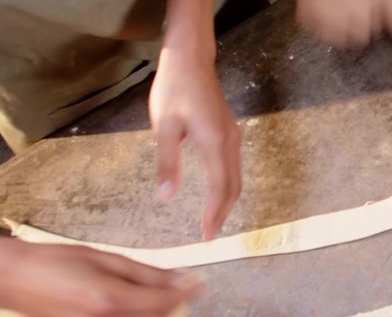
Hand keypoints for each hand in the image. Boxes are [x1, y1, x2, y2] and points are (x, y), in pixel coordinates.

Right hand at [0, 239, 199, 316]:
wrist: (15, 278)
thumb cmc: (52, 262)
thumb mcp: (105, 257)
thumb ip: (146, 272)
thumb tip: (180, 277)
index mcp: (110, 298)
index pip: (166, 301)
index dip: (187, 291)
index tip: (198, 282)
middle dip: (172, 302)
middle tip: (174, 284)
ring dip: (154, 310)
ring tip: (146, 291)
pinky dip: (135, 315)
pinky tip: (128, 302)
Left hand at [149, 54, 240, 240]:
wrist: (190, 59)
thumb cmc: (174, 89)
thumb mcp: (164, 127)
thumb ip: (167, 162)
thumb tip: (168, 196)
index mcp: (214, 142)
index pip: (220, 187)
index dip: (214, 213)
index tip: (206, 235)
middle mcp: (229, 140)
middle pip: (234, 185)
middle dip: (223, 212)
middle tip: (209, 234)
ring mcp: (232, 134)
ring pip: (236, 176)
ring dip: (226, 199)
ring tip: (213, 218)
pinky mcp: (228, 130)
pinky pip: (234, 165)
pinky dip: (228, 184)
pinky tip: (217, 191)